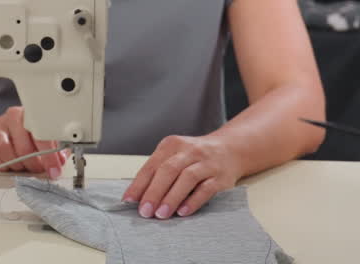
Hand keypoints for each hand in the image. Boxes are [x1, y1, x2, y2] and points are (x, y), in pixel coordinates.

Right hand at [0, 106, 67, 177]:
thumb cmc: (24, 133)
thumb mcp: (42, 136)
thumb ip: (54, 147)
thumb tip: (61, 159)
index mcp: (31, 115)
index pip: (41, 134)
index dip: (49, 155)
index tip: (54, 169)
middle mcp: (13, 118)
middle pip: (23, 146)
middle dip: (33, 164)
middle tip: (38, 169)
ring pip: (4, 149)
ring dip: (16, 164)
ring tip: (23, 166)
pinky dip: (2, 164)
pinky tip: (9, 164)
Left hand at [122, 134, 240, 218]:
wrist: (230, 149)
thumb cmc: (195, 157)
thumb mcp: (175, 155)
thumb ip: (159, 172)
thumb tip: (139, 196)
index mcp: (172, 145)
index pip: (152, 165)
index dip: (139, 184)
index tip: (129, 200)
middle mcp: (189, 151)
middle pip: (168, 170)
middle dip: (154, 192)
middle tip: (144, 211)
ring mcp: (206, 162)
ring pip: (187, 178)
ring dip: (172, 198)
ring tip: (161, 214)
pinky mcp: (221, 176)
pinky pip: (206, 189)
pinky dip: (193, 200)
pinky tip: (182, 212)